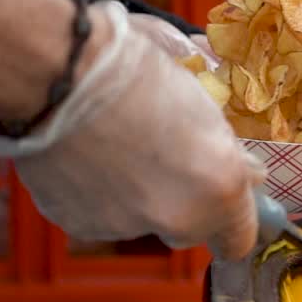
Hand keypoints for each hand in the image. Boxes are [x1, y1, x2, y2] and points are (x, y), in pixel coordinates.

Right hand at [0, 0, 265, 259]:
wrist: (55, 70)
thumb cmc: (134, 64)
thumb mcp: (202, 91)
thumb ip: (226, 143)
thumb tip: (246, 168)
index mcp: (220, 183)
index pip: (241, 237)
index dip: (235, 214)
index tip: (226, 188)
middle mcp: (177, 217)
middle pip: (191, 228)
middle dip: (187, 198)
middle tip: (170, 153)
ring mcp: (126, 225)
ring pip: (142, 218)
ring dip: (138, 191)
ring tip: (116, 139)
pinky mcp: (78, 223)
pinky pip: (99, 212)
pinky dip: (97, 190)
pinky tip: (86, 150)